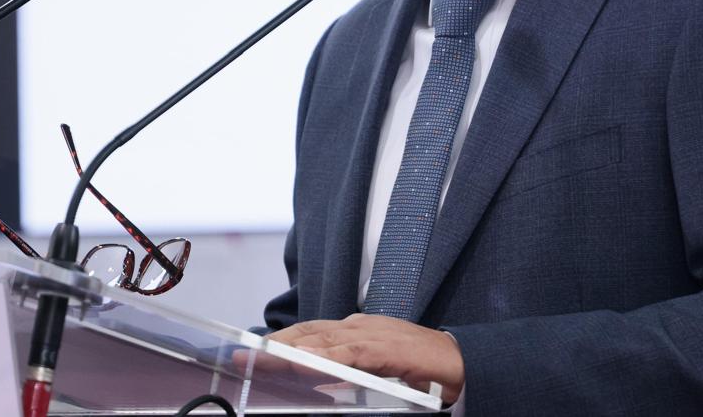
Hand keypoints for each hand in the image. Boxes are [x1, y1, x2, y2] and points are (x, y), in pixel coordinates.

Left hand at [268, 314, 463, 403]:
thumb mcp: (375, 364)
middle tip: (244, 356)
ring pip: (323, 341)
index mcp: (355, 329)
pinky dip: (326, 358)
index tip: (252, 350)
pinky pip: (350, 354)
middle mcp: (359, 326)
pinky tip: (307, 363)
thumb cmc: (418, 362)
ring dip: (290, 350)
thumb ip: (348, 365)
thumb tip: (319, 376)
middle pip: (307, 333)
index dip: (279, 340)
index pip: (308, 332)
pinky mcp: (386, 349)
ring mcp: (372, 335)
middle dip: (273, 344)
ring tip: (264, 358)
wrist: (457, 359)